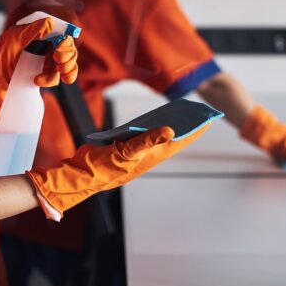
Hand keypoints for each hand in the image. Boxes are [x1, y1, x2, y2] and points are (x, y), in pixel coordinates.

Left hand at [0, 18, 79, 132]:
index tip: (60, 46)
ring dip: (67, 68)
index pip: (59, 32)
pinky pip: (58, 78)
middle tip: (58, 60)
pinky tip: (39, 81)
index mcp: (34, 35)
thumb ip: (30, 31)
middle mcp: (40, 48)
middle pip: (67, 48)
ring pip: (66, 64)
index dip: (65, 39)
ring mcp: (42, 64)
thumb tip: (51, 22)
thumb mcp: (11, 42)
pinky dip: (53, 79)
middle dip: (68, 54)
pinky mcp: (41, 79)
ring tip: (57, 71)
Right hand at [27, 125, 208, 215]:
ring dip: (167, 125)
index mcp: (151, 157)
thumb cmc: (101, 168)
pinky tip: (151, 118)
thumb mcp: (126, 152)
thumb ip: (147, 141)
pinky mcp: (123, 149)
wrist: (79, 175)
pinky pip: (141, 136)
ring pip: (157, 137)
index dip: (194, 131)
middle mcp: (146, 155)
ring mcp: (135, 153)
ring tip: (179, 112)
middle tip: (196, 110)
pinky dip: (149, 127)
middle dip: (184, 126)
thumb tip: (170, 131)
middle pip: (171, 139)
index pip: (178, 142)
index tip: (207, 119)